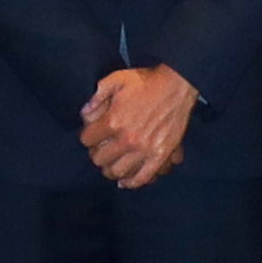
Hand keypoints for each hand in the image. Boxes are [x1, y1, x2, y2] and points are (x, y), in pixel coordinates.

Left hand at [81, 64, 197, 188]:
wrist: (177, 85)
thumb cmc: (146, 82)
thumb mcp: (115, 79)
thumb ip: (96, 96)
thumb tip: (84, 113)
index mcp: (113, 121)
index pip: (86, 140)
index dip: (88, 136)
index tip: (93, 134)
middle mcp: (127, 139)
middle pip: (99, 159)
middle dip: (97, 154)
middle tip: (102, 149)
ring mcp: (145, 150)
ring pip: (117, 172)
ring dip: (111, 169)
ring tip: (112, 163)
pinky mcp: (161, 156)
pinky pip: (143, 178)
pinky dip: (132, 182)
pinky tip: (125, 181)